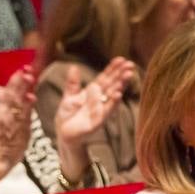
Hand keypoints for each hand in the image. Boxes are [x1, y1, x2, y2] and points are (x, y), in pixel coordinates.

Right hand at [0, 66, 37, 180]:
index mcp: (2, 107)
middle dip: (19, 79)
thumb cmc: (6, 138)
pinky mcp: (14, 129)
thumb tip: (27, 91)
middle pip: (11, 92)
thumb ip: (18, 106)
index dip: (16, 78)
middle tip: (28, 68)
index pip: (9, 89)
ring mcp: (8, 120)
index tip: (24, 68)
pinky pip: (20, 116)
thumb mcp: (10, 118)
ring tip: (29, 77)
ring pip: (14, 101)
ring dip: (22, 88)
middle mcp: (3, 111)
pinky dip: (26, 106)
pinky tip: (31, 98)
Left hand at [53, 58, 134, 184]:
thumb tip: (74, 67)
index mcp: (93, 93)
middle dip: (121, 75)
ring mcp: (100, 111)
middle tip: (130, 64)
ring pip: (112, 96)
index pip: (105, 78)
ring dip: (121, 85)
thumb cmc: (68, 117)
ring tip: (128, 75)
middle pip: (112, 85)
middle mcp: (99, 101)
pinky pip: (106, 111)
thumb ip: (72, 83)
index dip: (112, 69)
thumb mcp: (69, 97)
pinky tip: (118, 93)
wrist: (64, 135)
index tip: (121, 59)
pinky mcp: (97, 121)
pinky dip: (112, 102)